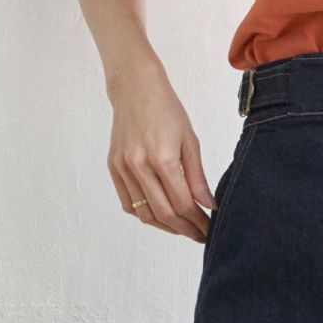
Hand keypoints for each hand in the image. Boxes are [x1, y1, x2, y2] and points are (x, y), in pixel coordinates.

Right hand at [106, 60, 214, 240]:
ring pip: (145, 214)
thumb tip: (209, 206)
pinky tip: (160, 214)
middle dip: (185, 230)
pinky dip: (145, 215)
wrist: (135, 87)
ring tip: (181, 227)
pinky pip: (128, 204)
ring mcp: (124, 168)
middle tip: (199, 235)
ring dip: (166, 227)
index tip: (209, 229)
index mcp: (163, 158)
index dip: (198, 222)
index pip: (183, 204)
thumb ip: (198, 177)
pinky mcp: (114, 167)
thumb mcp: (190, 141)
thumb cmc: (166, 110)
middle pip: (164, 214)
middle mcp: (140, 165)